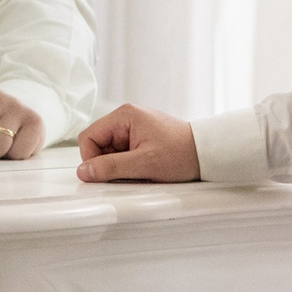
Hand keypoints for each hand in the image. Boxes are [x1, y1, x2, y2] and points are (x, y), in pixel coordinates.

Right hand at [76, 104, 201, 181]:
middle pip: (98, 144)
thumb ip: (111, 167)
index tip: (103, 175)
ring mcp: (134, 127)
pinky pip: (123, 153)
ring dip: (119, 166)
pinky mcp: (141, 138)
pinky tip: (144, 169)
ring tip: (140, 171)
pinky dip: (129, 165)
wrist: (207, 153)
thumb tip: (84, 172)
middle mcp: (126, 117)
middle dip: (107, 163)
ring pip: (110, 151)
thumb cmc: (182, 154)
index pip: (89, 137)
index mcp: (124, 115)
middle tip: (128, 174)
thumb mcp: (144, 164)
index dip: (91, 159)